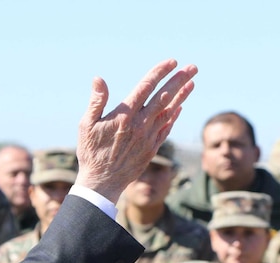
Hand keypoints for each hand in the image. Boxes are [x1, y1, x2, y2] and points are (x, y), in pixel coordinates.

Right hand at [76, 59, 196, 202]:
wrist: (102, 183)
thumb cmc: (91, 152)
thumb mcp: (86, 125)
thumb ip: (96, 101)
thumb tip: (98, 79)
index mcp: (124, 115)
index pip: (146, 87)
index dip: (159, 73)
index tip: (171, 61)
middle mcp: (140, 124)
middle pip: (164, 97)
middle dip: (179, 80)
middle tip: (192, 66)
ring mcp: (148, 137)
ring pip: (169, 112)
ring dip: (182, 95)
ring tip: (192, 81)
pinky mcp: (152, 148)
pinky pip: (167, 128)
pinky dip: (175, 115)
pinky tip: (181, 105)